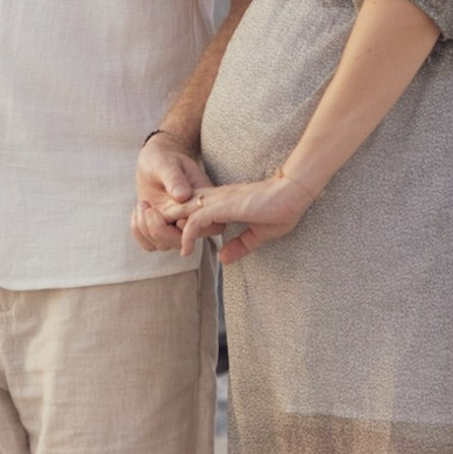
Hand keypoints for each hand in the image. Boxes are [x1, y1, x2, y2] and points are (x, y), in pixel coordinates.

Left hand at [133, 132, 207, 253]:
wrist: (155, 161)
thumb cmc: (164, 158)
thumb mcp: (168, 164)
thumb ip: (175, 179)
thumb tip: (182, 196)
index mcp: (201, 202)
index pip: (201, 228)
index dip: (182, 227)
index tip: (161, 211)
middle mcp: (191, 217)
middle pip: (180, 242)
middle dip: (158, 230)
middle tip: (146, 207)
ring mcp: (175, 225)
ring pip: (164, 245)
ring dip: (146, 229)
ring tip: (142, 205)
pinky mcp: (161, 228)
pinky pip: (151, 244)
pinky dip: (139, 233)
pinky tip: (137, 212)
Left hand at [178, 171, 318, 265]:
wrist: (293, 194)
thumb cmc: (281, 210)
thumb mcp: (258, 234)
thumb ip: (240, 245)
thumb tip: (224, 258)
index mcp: (221, 201)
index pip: (190, 208)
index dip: (179, 222)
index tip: (177, 240)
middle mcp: (214, 198)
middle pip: (178, 207)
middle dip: (165, 223)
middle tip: (159, 240)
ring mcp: (217, 201)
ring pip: (180, 212)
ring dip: (170, 229)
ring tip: (166, 246)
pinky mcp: (222, 207)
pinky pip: (194, 221)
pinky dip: (186, 236)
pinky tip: (186, 251)